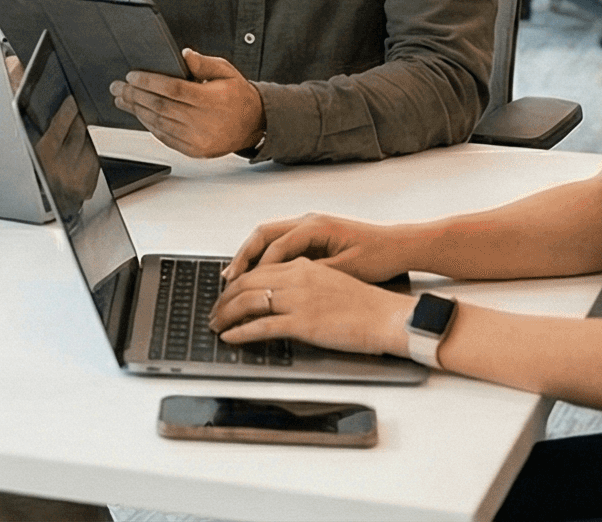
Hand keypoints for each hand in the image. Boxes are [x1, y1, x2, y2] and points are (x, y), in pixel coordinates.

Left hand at [110, 48, 260, 158]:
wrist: (254, 124)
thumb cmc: (238, 95)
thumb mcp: (226, 71)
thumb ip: (204, 63)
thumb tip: (184, 54)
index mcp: (211, 100)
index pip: (173, 89)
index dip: (149, 82)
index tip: (132, 76)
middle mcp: (203, 121)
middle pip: (160, 107)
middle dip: (134, 95)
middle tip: (117, 87)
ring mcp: (198, 139)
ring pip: (159, 123)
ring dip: (137, 110)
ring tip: (122, 99)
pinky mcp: (194, 150)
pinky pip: (165, 137)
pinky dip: (149, 125)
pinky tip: (139, 114)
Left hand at [213, 258, 412, 358]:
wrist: (387, 316)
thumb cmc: (366, 304)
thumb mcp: (330, 281)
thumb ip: (303, 282)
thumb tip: (281, 295)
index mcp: (303, 266)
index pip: (258, 270)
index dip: (237, 283)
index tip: (226, 294)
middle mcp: (296, 278)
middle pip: (246, 284)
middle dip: (224, 299)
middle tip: (214, 312)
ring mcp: (298, 300)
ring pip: (247, 303)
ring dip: (226, 315)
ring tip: (216, 325)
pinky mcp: (302, 323)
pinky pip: (261, 327)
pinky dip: (240, 332)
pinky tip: (230, 337)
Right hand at [225, 212, 413, 282]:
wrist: (400, 245)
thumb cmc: (379, 255)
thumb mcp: (346, 269)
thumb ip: (314, 274)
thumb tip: (285, 284)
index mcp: (315, 226)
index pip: (276, 246)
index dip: (258, 268)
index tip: (245, 286)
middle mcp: (307, 221)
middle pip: (263, 235)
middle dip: (244, 257)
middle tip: (229, 279)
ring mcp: (308, 227)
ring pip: (268, 238)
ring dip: (252, 256)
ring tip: (237, 277)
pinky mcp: (312, 237)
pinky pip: (280, 244)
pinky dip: (267, 258)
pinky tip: (260, 275)